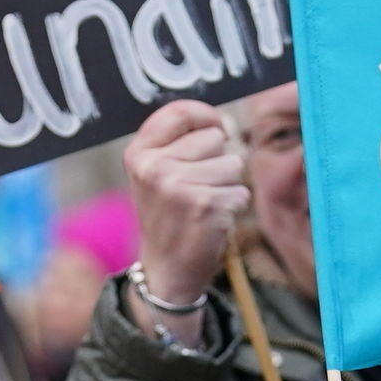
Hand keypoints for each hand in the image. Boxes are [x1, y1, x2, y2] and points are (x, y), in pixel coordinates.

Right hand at [125, 99, 247, 328]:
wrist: (167, 269)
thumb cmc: (169, 215)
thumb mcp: (155, 174)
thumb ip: (178, 142)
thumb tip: (223, 122)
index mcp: (139, 154)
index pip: (180, 111)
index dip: (206, 116)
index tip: (217, 127)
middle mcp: (155, 168)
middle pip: (214, 137)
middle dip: (217, 159)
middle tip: (198, 187)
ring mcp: (179, 187)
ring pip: (233, 163)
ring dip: (227, 184)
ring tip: (205, 204)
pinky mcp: (206, 206)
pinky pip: (241, 190)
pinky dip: (234, 205)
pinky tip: (213, 220)